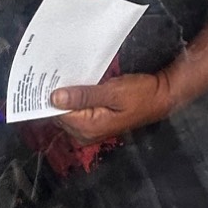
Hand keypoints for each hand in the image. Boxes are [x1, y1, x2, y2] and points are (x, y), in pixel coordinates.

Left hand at [50, 70, 173, 143]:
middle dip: (58, 96)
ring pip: (67, 113)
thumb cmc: (141, 94)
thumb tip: (55, 97)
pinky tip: (76, 86)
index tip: (48, 77)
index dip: (51, 95)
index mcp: (88, 128)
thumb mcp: (113, 92)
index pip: (57, 112)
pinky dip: (74, 99)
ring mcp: (89, 131)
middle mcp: (85, 134)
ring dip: (66, 96)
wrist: (160, 98)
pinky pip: (76, 112)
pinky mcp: (94, 124)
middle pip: (60, 114)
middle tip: (56, 73)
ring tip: (65, 76)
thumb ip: (84, 96)